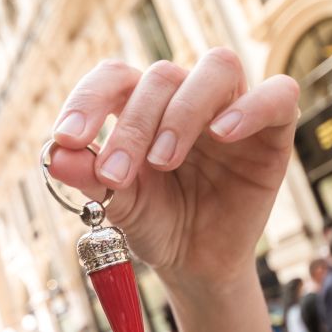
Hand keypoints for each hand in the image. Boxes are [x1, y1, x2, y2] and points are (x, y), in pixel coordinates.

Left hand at [48, 51, 298, 284]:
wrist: (196, 264)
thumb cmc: (156, 223)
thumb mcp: (118, 204)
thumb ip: (89, 177)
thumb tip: (55, 155)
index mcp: (141, 105)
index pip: (115, 76)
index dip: (88, 99)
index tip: (67, 138)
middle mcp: (185, 96)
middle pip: (161, 76)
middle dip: (132, 126)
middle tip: (115, 175)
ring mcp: (230, 107)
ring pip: (216, 68)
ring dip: (183, 111)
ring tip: (162, 160)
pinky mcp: (272, 130)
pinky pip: (276, 95)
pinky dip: (250, 107)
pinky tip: (222, 134)